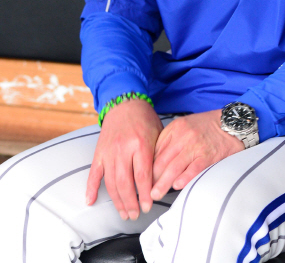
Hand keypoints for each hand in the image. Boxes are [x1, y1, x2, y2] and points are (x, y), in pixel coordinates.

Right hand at [86, 99, 163, 219]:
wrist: (125, 103)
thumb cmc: (145, 119)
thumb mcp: (158, 135)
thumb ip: (157, 157)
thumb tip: (160, 181)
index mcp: (140, 145)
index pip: (142, 176)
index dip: (145, 195)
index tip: (148, 206)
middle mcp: (123, 149)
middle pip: (125, 184)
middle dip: (130, 203)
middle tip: (135, 214)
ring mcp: (108, 151)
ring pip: (110, 182)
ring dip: (116, 201)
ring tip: (123, 212)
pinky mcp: (99, 152)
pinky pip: (93, 173)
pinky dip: (91, 188)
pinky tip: (91, 201)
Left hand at [150, 110, 243, 200]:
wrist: (231, 124)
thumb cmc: (206, 127)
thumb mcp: (184, 126)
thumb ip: (170, 141)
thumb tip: (156, 163)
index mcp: (175, 128)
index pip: (155, 150)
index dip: (147, 167)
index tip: (142, 179)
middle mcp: (183, 136)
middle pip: (162, 161)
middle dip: (151, 179)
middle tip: (145, 192)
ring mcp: (196, 146)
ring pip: (174, 168)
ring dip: (162, 184)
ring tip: (155, 194)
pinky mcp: (208, 156)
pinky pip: (193, 169)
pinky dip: (184, 179)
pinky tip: (177, 186)